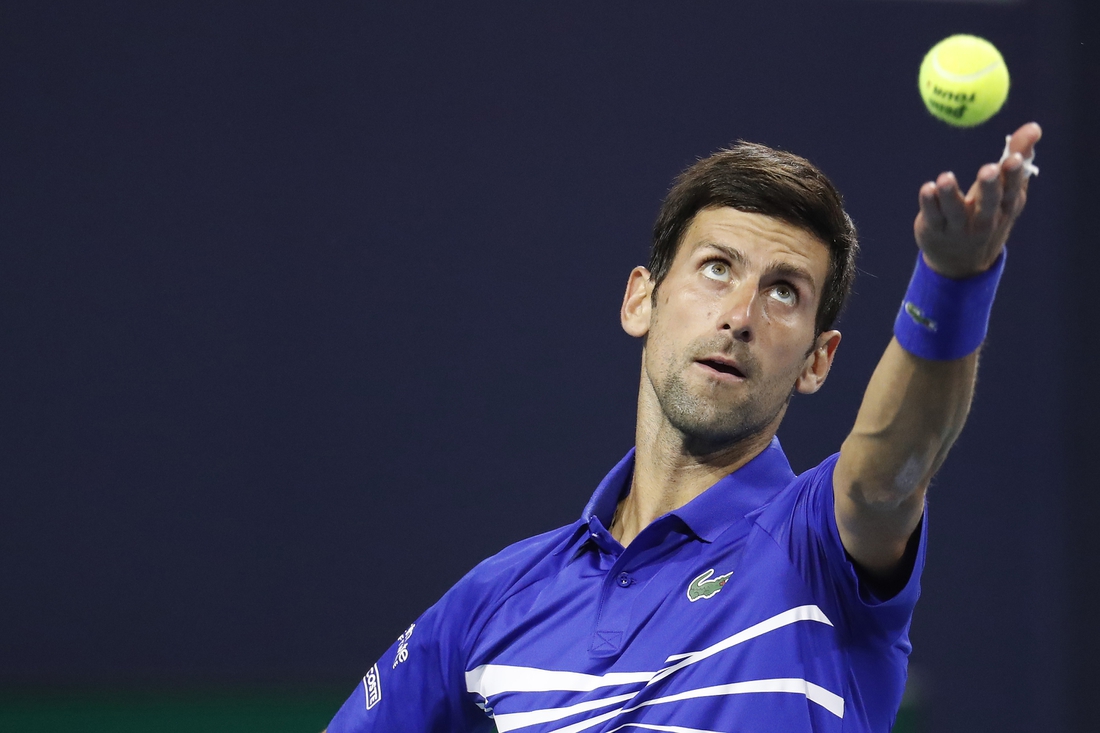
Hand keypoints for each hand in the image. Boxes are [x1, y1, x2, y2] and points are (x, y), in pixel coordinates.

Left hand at [914, 122, 1041, 277]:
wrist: (963, 262)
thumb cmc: (989, 215)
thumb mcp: (1006, 191)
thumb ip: (1018, 157)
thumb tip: (1034, 127)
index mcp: (1005, 209)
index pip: (1011, 191)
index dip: (1013, 176)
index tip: (1014, 158)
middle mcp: (984, 221)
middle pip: (988, 204)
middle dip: (989, 187)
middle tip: (988, 169)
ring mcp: (959, 228)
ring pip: (955, 212)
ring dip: (950, 194)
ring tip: (945, 177)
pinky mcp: (934, 231)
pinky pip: (932, 217)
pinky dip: (928, 203)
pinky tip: (927, 188)